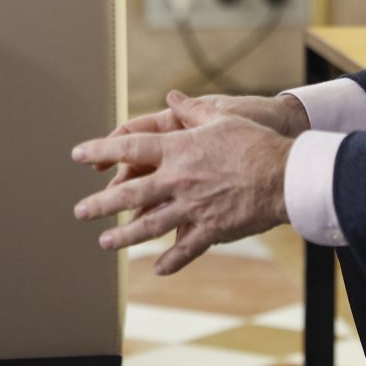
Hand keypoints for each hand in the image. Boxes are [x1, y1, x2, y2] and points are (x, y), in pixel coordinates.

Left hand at [70, 91, 292, 273]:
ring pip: (150, 225)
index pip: (130, 148)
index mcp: (178, 150)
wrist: (285, 175)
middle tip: (80, 211)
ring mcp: (192, 208)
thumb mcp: (222, 118)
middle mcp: (179, 180)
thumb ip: (191, 110)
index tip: (79, 155)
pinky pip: (186, 249)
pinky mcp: (211, 229)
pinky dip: (171, 260)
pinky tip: (158, 269)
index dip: (101, 150)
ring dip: (125, 236)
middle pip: (130, 193)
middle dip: (101, 204)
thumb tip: (172, 96)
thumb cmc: (255, 142)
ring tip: (104, 243)